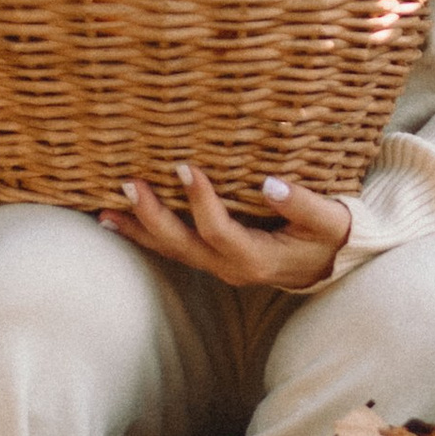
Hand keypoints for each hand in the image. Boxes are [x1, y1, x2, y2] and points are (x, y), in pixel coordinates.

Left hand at [102, 162, 349, 289]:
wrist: (330, 264)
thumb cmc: (331, 237)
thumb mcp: (329, 220)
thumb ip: (303, 204)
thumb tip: (271, 183)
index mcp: (258, 259)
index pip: (220, 232)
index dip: (201, 202)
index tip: (187, 167)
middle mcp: (231, 268)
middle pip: (183, 246)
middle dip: (153, 217)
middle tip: (129, 184)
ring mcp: (218, 267)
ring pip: (171, 251)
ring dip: (138, 230)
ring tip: (104, 210)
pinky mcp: (212, 259)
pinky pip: (173, 248)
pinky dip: (144, 234)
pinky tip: (117, 220)